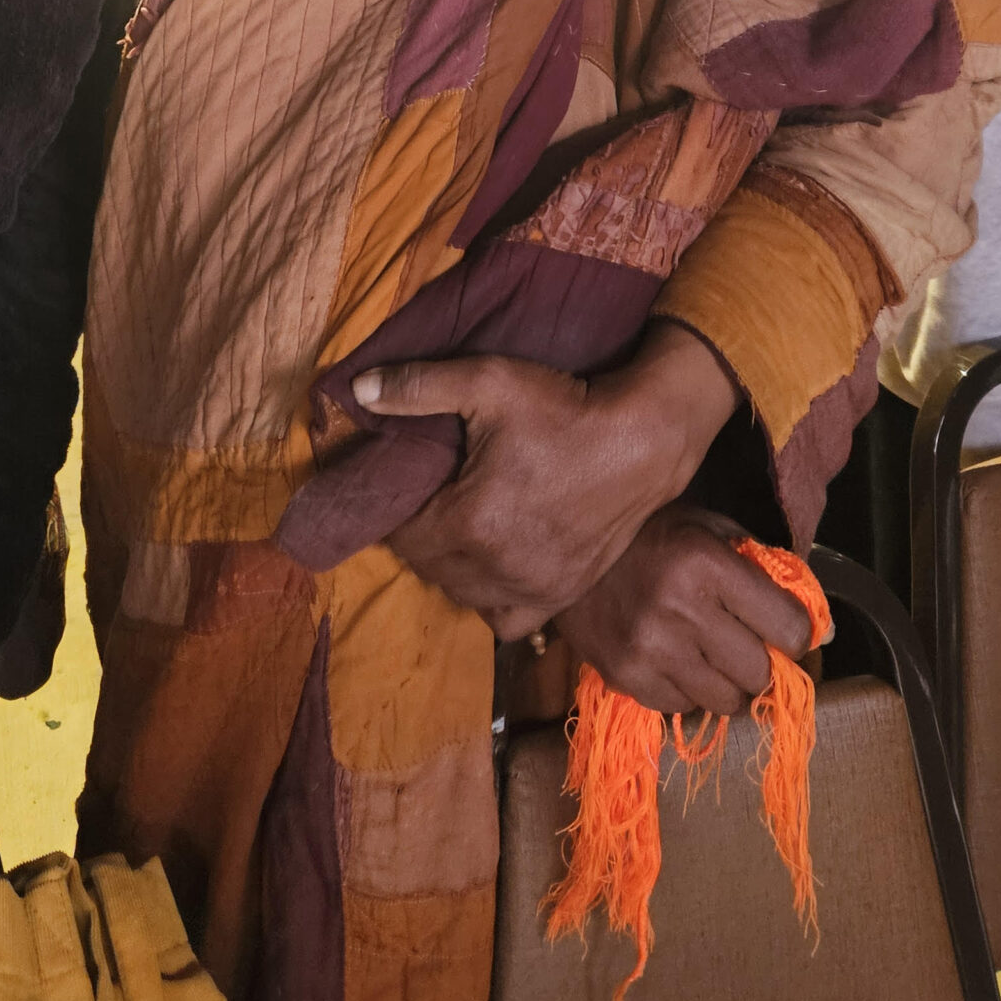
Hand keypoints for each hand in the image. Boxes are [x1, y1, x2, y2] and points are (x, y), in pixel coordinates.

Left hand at [355, 322, 737, 637]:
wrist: (643, 441)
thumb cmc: (564, 408)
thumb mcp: (487, 381)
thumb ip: (416, 387)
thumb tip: (357, 390)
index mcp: (468, 522)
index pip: (400, 535)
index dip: (392, 511)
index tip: (399, 487)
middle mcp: (496, 568)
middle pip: (427, 567)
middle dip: (418, 536)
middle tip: (426, 500)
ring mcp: (532, 588)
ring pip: (462, 594)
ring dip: (449, 567)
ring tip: (456, 527)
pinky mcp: (562, 596)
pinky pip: (507, 620)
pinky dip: (490, 598)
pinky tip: (493, 566)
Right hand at [554, 505, 814, 714]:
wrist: (562, 543)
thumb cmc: (649, 534)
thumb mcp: (709, 527)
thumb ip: (766, 569)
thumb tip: (821, 631)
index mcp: (706, 563)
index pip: (790, 629)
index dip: (792, 630)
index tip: (781, 626)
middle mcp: (679, 610)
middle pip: (759, 672)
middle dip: (759, 659)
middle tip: (739, 638)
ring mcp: (648, 649)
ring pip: (726, 701)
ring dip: (724, 680)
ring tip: (703, 649)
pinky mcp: (623, 676)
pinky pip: (683, 708)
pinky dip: (685, 689)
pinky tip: (669, 656)